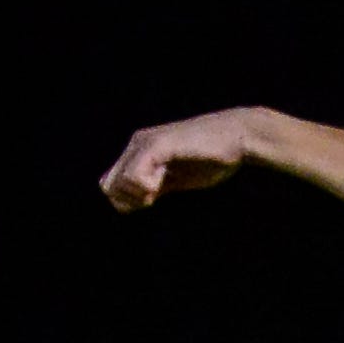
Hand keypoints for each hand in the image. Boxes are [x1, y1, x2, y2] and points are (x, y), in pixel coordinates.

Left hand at [99, 109, 259, 211]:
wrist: (235, 139)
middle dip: (129, 200)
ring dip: (138, 194)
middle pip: (108, 185)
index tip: (151, 200)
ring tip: (160, 188)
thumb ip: (155, 187)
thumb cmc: (212, 159)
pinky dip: (145, 187)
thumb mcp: (176, 179)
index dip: (126, 201)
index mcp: (140, 150)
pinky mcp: (157, 145)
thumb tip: (135, 204)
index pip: (110, 183)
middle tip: (154, 196)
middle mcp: (137, 144)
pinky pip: (135, 174)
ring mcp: (145, 143)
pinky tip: (161, 185)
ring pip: (118, 182)